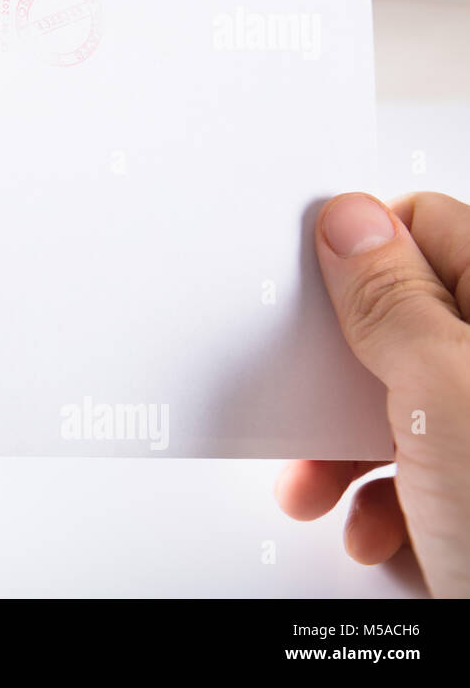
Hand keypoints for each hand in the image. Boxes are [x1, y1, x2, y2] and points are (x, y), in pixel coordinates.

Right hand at [276, 192, 469, 596]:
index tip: (306, 286)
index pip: (428, 230)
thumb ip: (393, 303)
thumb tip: (350, 223)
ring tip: (322, 486)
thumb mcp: (446, 396)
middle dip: (339, 371)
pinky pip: (410, 475)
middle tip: (310, 393)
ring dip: (342, 452)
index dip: (360, 253)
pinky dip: (378, 505)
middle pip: (399, 325)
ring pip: (393, 408)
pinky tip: (379, 530)